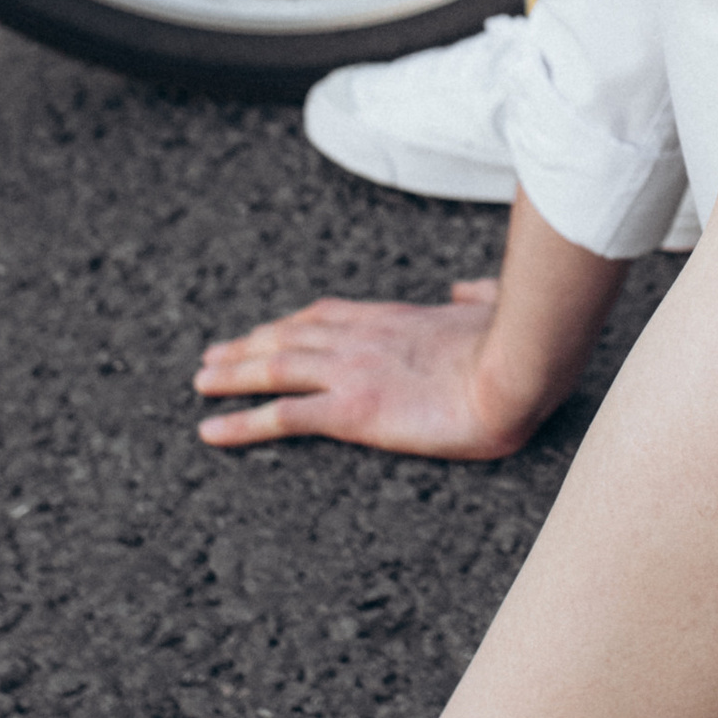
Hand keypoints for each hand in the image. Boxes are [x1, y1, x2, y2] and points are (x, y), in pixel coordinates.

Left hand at [195, 284, 542, 457]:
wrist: (518, 369)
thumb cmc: (517, 344)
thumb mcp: (494, 306)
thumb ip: (475, 293)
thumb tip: (462, 286)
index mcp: (393, 318)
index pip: (325, 316)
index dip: (289, 324)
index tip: (266, 330)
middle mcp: (360, 339)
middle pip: (286, 337)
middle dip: (246, 346)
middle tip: (213, 355)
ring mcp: (351, 372)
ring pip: (272, 369)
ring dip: (230, 375)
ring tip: (199, 383)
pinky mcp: (351, 410)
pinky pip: (282, 416)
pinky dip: (240, 423)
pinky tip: (211, 432)